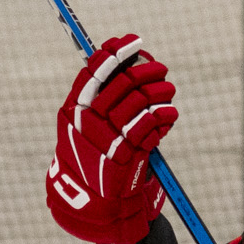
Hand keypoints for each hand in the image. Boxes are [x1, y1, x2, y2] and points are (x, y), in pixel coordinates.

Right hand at [47, 34, 174, 243]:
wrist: (91, 201)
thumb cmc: (92, 156)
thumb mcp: (84, 125)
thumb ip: (99, 96)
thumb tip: (125, 58)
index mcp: (73, 109)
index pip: (94, 71)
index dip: (115, 53)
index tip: (135, 41)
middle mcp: (87, 122)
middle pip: (122, 82)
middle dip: (146, 70)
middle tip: (160, 67)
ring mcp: (106, 138)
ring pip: (141, 101)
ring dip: (161, 92)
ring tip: (169, 90)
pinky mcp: (126, 155)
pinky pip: (151, 125)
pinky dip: (165, 116)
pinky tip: (169, 115)